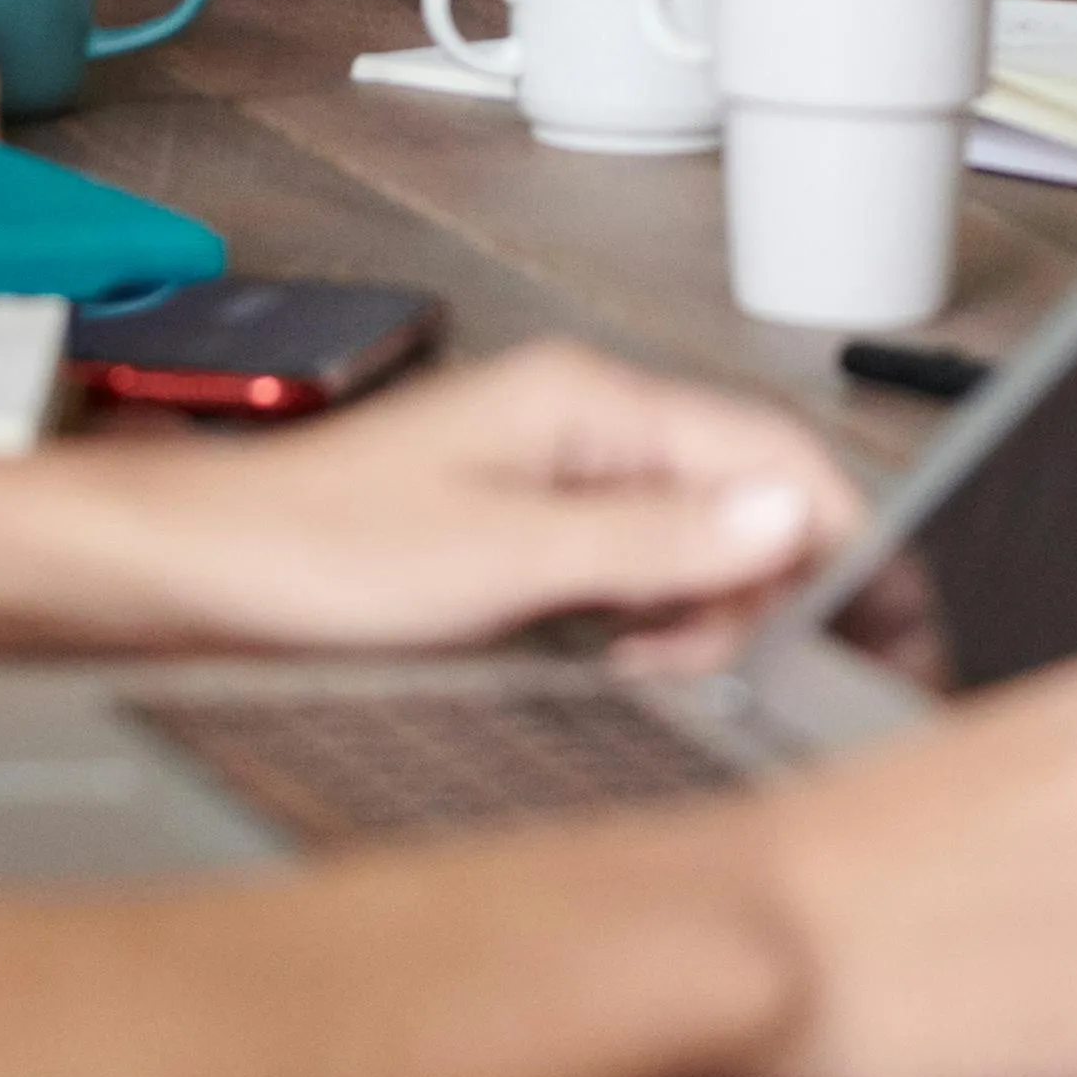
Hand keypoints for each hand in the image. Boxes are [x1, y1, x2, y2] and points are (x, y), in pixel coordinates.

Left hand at [104, 341, 862, 662]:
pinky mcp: (532, 525)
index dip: (842, 542)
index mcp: (594, 403)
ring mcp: (560, 471)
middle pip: (750, 495)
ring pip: (701, 537)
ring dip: (714, 613)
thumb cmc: (312, 549)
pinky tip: (634, 663)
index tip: (883, 627)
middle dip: (776, 589)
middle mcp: (588, 422)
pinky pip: (643, 565)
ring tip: (672, 674)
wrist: (193, 570)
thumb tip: (788, 516)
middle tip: (762, 674)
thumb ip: (655, 542)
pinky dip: (663, 621)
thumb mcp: (502, 560)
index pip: (775, 455)